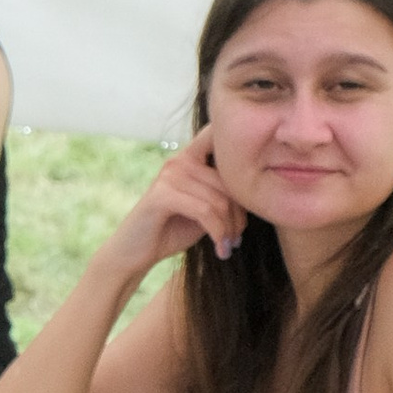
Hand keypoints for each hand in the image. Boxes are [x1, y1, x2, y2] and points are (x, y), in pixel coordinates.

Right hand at [101, 128, 245, 281]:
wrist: (135, 252)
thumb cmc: (172, 229)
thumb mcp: (204, 209)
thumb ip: (224, 195)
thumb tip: (256, 197)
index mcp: (190, 157)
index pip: (221, 140)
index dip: (243, 152)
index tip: (257, 183)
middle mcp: (180, 160)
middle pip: (229, 183)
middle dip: (240, 215)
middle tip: (237, 239)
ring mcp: (169, 175)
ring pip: (220, 200)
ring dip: (230, 229)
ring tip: (228, 246)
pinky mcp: (161, 195)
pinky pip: (205, 211)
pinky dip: (217, 233)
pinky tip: (219, 250)